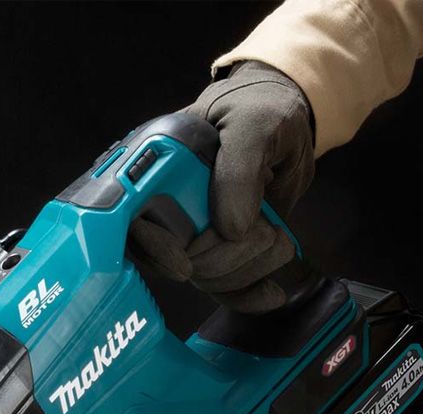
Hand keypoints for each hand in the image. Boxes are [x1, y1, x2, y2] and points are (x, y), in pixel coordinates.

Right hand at [129, 61, 314, 313]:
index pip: (132, 223)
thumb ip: (240, 168)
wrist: (291, 119)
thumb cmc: (264, 108)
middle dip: (222, 260)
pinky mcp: (218, 250)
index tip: (184, 265)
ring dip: (247, 270)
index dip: (155, 248)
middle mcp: (167, 204)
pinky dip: (248, 296)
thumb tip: (229, 230)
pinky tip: (271, 295)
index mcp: (157, 169)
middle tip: (263, 233)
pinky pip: (223, 288)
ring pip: (203, 278)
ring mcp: (192, 230)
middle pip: (172, 261)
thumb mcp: (256, 123)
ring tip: (278, 240)